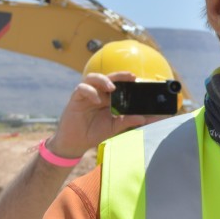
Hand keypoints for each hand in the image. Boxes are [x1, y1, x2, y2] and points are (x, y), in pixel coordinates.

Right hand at [46, 72, 163, 158]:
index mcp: (109, 99)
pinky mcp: (76, 98)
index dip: (128, 81)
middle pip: (108, 78)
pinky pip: (81, 88)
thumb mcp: (115, 127)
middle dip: (119, 76)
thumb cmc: (96, 132)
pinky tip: (97, 100)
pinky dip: (90, 91)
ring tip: (112, 87)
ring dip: (103, 80)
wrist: (77, 143)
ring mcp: (87, 95)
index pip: (119, 85)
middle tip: (131, 76)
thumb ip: (127, 121)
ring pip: (93, 78)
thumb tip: (143, 118)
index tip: (139, 80)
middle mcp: (99, 94)